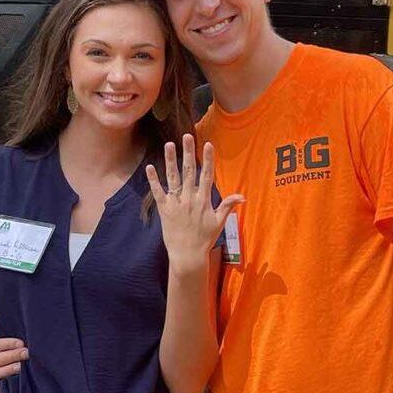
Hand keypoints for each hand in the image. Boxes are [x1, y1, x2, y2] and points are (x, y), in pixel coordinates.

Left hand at [146, 134, 242, 274]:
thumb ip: (228, 206)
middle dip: (189, 152)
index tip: (208, 144)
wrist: (188, 255)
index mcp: (204, 200)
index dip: (208, 159)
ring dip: (170, 160)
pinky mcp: (164, 210)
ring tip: (168, 145)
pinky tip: (150, 167)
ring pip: (173, 178)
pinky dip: (153, 180)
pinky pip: (158, 192)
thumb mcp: (219, 222)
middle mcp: (190, 199)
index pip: (207, 175)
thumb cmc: (205, 239)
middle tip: (186, 136)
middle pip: (189, 171)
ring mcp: (176, 204)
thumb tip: (242, 197)